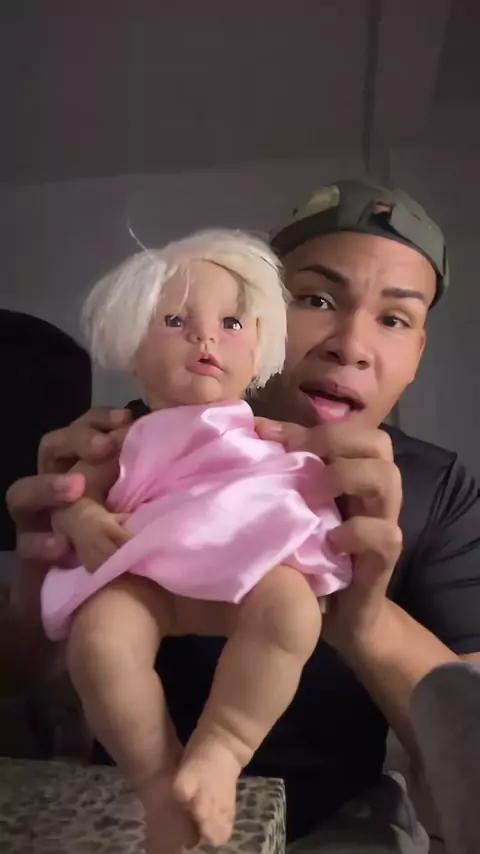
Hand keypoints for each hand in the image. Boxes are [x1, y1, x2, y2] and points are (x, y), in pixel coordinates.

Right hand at [6, 407, 131, 634]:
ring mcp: (40, 524)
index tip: (128, 418)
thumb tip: (180, 448)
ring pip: (23, 493)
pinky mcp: (33, 561)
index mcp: (87, 471)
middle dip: (75, 441)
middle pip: (51, 449)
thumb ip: (153, 483)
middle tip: (104, 449)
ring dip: (48, 487)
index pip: (85, 430)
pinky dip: (42, 543)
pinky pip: (26, 546)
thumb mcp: (148, 512)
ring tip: (75, 489)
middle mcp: (58, 491)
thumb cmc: (135, 555)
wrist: (106, 613)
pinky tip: (62, 546)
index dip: (100, 419)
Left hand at [255, 418, 402, 655]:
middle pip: (379, 443)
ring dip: (348, 476)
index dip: (312, 428)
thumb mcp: (299, 509)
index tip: (268, 435)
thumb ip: (287, 470)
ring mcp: (383, 523)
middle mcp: (374, 494)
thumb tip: (259, 430)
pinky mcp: (385, 558)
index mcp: (355, 476)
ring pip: (388, 477)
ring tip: (316, 493)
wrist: (338, 617)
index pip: (352, 430)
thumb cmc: (314, 556)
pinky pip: (385, 534)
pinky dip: (358, 531)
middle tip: (302, 459)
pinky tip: (331, 541)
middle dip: (337, 441)